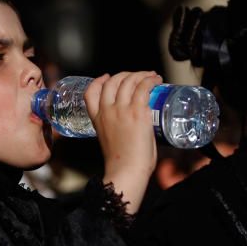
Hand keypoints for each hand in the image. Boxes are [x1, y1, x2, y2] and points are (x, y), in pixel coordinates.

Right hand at [85, 71, 160, 213]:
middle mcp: (107, 110)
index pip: (90, 92)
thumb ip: (117, 128)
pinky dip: (150, 80)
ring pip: (129, 81)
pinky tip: (156, 79)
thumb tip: (137, 126)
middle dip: (126, 75)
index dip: (98, 81)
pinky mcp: (138, 112)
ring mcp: (122, 109)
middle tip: (138, 76)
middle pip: (112, 81)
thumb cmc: (122, 162)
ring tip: (151, 76)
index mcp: (97, 118)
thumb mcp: (110, 141)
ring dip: (141, 74)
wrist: (126, 171)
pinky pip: (143, 87)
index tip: (106, 77)